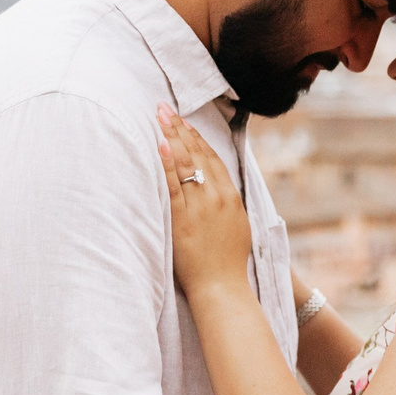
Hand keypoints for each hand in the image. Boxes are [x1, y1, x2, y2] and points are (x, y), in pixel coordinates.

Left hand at [156, 108, 253, 301]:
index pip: (212, 158)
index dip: (197, 137)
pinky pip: (173, 186)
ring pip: (186, 164)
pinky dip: (167, 164)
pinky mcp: (182, 219)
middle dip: (180, 128)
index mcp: (231, 197)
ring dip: (171, 137)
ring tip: (158, 116)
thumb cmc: (227, 262)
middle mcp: (217, 197)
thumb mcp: (237, 226)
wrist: (221, 287)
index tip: (184, 121)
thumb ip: (226, 204)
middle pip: (198, 154)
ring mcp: (200, 207)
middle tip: (164, 107)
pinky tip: (160, 145)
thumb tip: (216, 189)